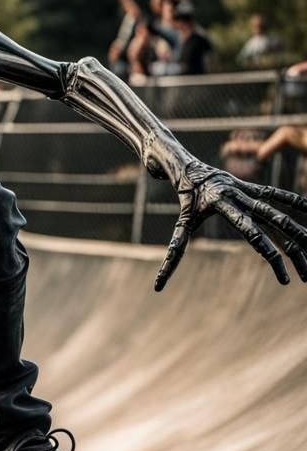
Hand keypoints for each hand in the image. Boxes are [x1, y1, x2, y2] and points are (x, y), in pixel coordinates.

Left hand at [156, 159, 306, 290]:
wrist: (184, 164)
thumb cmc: (182, 198)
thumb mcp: (181, 224)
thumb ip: (174, 254)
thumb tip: (157, 286)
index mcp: (224, 205)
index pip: (253, 234)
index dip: (270, 256)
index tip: (284, 278)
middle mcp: (240, 196)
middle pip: (274, 224)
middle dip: (294, 250)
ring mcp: (247, 189)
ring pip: (278, 210)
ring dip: (300, 229)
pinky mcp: (250, 185)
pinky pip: (275, 193)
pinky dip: (293, 201)